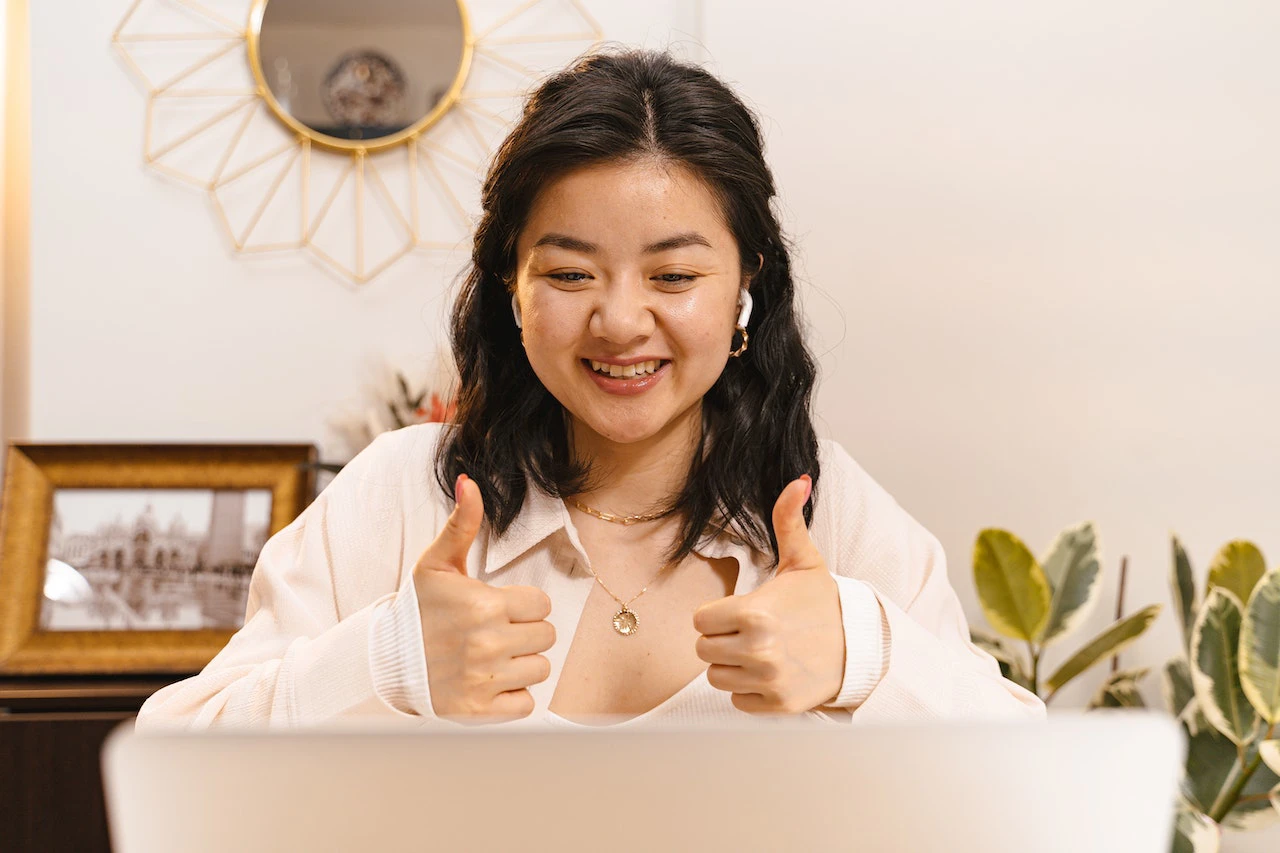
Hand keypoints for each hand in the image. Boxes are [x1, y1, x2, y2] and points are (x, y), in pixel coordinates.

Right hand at [413, 474, 554, 722]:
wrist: (384, 660)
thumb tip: (470, 481)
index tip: (500, 608)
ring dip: (522, 664)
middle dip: (526, 633)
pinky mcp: (479, 711)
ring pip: (540, 669)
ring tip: (494, 656)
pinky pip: (526, 704)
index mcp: (485, 606)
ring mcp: (484, 680)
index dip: (524, 605)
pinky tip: (492, 681)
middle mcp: (488, 644)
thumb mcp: (437, 563)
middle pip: (546, 637)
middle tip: (496, 632)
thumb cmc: (417, 609)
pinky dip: (514, 696)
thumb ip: (462, 523)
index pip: (541, 605)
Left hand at [693, 475, 844, 713]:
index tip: (739, 611)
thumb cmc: (823, 603)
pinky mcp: (776, 705)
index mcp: (754, 613)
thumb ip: (788, 520)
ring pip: (717, 677)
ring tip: (760, 652)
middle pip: (704, 650)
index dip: (717, 614)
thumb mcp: (804, 561)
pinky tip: (770, 673)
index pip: (700, 620)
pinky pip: (737, 701)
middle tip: (750, 632)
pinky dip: (748, 690)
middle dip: (722, 640)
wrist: (861, 648)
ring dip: (732, 666)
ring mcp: (767, 680)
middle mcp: (757, 649)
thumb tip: (799, 480)